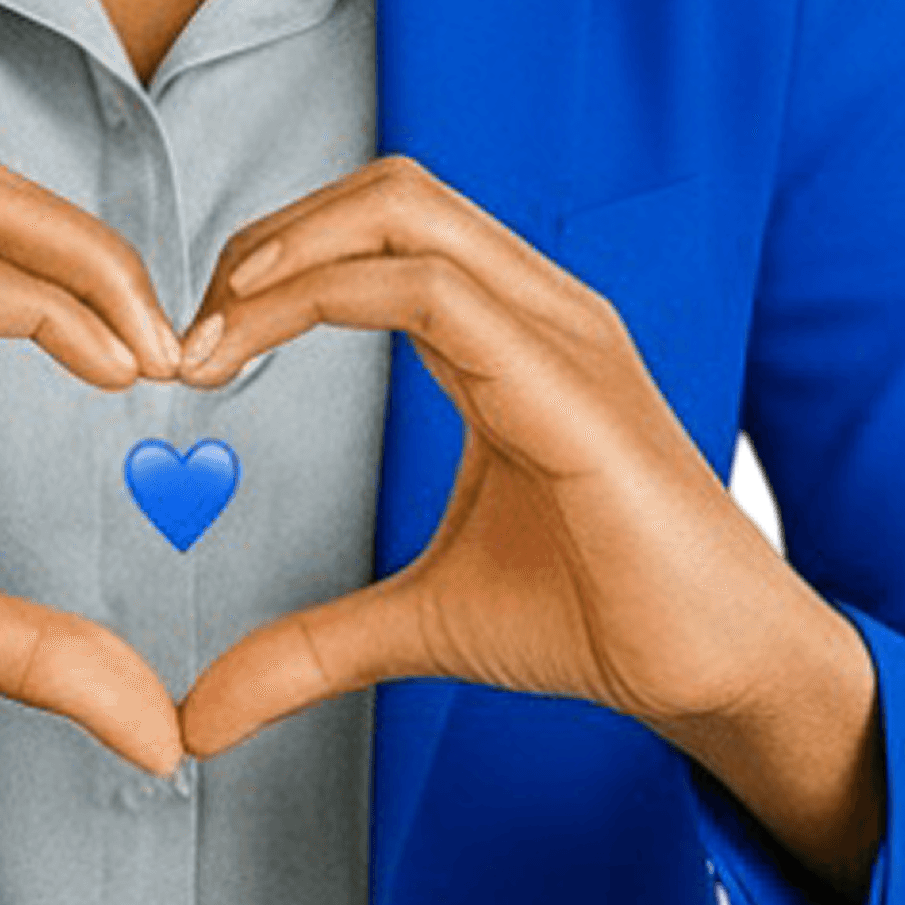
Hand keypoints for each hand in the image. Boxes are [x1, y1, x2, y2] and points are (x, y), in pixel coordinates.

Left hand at [169, 156, 815, 764]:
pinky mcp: (570, 381)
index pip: (379, 232)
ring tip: (211, 332)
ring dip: (286, 253)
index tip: (193, 349)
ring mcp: (559, 330)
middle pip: (386, 191)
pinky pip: (436, 293)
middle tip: (191, 331)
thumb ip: (310, 648)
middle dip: (269, 238)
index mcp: (507, 331)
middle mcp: (535, 306)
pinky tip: (257, 348)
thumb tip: (205, 712)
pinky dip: (329, 296)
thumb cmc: (598, 617)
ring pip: (405, 211)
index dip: (275, 265)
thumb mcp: (419, 624)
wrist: (714, 667)